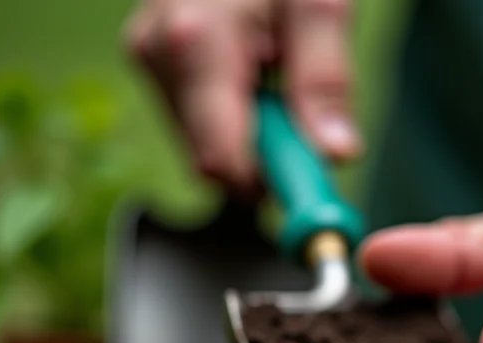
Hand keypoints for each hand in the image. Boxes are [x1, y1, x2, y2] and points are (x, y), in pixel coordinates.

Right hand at [124, 0, 360, 186]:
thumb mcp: (318, 2)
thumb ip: (325, 80)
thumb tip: (335, 153)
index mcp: (195, 43)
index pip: (220, 160)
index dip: (268, 184)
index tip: (308, 181)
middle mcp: (157, 55)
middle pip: (211, 161)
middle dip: (261, 159)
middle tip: (299, 119)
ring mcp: (148, 60)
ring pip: (204, 147)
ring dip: (249, 137)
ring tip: (273, 79)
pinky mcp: (151, 63)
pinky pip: (196, 124)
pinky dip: (233, 119)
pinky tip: (250, 76)